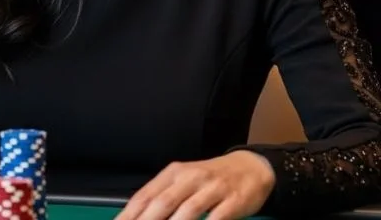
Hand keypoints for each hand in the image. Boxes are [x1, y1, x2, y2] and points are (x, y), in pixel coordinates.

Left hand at [116, 151, 274, 219]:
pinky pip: (217, 218)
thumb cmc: (210, 178)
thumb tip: (137, 215)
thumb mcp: (184, 180)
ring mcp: (212, 188)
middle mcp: (190, 178)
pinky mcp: (233, 200)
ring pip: (188, 211)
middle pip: (163, 203)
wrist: (251, 167)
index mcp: (173, 173)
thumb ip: (163, 196)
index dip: (130, 214)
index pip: (145, 195)